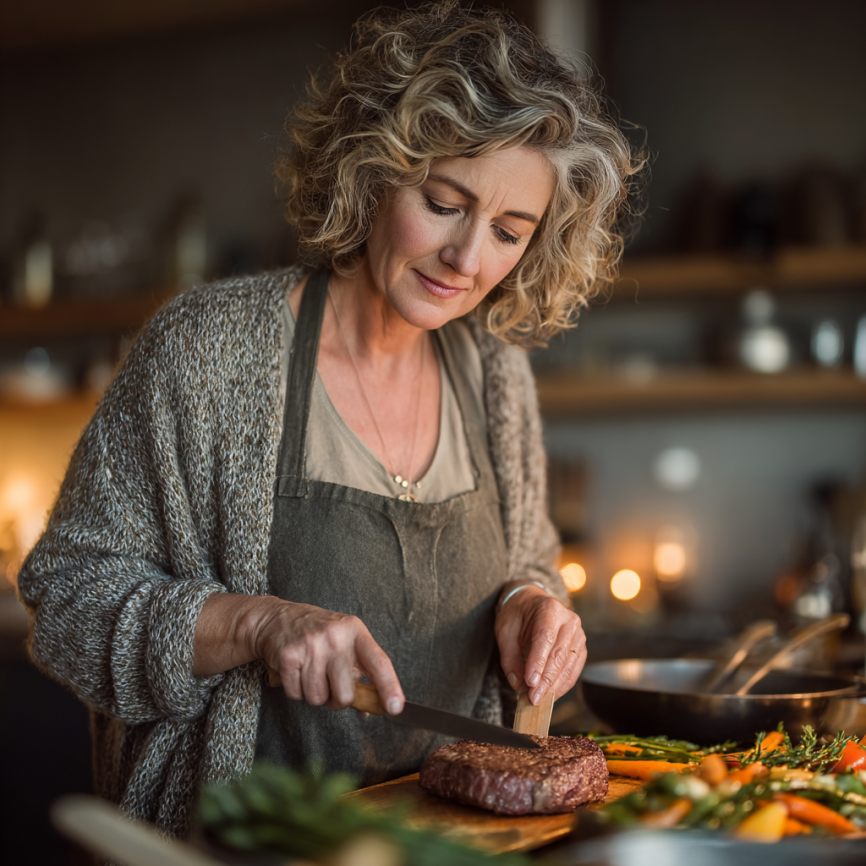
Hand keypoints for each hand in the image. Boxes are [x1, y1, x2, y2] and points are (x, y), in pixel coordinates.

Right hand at [244, 597, 404, 712]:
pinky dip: (296, 690)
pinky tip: (296, 671)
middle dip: (337, 699)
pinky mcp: (288, 656)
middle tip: (330, 684)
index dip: (389, 686)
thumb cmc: (317, 632)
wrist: (276, 618)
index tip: (395, 706)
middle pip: (345, 694)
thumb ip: (360, 671)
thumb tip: (371, 708)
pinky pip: (296, 694)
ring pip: (318, 698)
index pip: (378, 662)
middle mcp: (335, 637)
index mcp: (355, 632)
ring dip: (314, 694)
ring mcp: (311, 646)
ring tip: (311, 673)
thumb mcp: (344, 641)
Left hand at [494, 583, 585, 705]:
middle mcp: (569, 620)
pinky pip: (574, 669)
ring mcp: (578, 634)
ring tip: (539, 699)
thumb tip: (517, 682)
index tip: (530, 683)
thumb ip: (510, 656)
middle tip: (532, 698)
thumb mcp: (505, 630)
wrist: (531, 602)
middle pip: (559, 654)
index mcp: (549, 609)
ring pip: (569, 665)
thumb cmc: (517, 614)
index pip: (545, 638)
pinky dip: (562, 684)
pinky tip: (550, 694)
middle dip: (546, 680)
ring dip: (554, 686)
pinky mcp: (580, 647)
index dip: (538, 662)